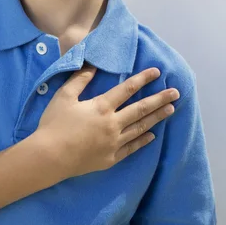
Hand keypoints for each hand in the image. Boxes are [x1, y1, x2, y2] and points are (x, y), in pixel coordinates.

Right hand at [34, 65, 179, 178]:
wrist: (49, 157)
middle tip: (176, 93)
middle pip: (141, 109)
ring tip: (171, 110)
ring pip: (140, 128)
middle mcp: (113, 124)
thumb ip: (79, 79)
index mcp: (102, 107)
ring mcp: (114, 143)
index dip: (143, 79)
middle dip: (160, 99)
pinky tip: (152, 136)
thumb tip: (93, 65)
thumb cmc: (54, 124)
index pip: (127, 89)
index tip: (157, 72)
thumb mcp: (64, 96)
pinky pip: (132, 148)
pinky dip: (143, 141)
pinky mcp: (111, 159)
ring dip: (157, 118)